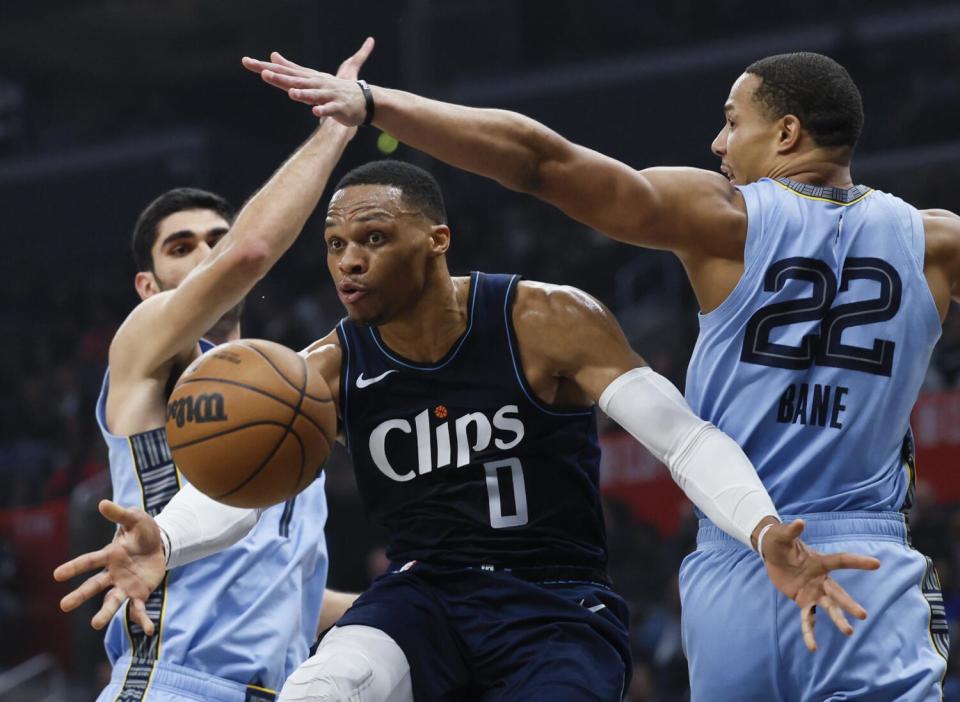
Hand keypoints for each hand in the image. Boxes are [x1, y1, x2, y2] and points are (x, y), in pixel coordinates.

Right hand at [53, 500, 166, 634]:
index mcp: (110, 554)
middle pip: (94, 585)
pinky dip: (142, 620)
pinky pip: (139, 609)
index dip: (74, 567)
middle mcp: (113, 573)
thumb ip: (120, 514)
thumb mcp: (136, 518)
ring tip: (95, 625)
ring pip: (112, 601)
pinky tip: (148, 630)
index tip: (57, 575)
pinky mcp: (140, 593)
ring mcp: (125, 585)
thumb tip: (102, 503)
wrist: (161, 543)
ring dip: (105, 613)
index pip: (90, 561)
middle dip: (80, 595)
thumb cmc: (143, 530)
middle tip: (63, 606)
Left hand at [242, 37, 374, 125]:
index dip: (266, 67)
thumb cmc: (333, 89)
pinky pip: (329, 110)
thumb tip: (272, 55)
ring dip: (303, 94)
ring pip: (313, 95)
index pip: (283, 71)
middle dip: (280, 78)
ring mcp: (327, 95)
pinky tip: (315, 113)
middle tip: (263, 73)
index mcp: (307, 78)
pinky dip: (323, 111)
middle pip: (295, 81)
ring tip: (292, 93)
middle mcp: (316, 84)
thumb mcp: (310, 76)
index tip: (247, 62)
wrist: (362, 100)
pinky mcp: (338, 108)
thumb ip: (291, 67)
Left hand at [759, 519, 879, 651]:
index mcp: (820, 561)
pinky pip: (807, 619)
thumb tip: (800, 522)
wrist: (772, 555)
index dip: (857, 561)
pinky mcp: (802, 600)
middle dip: (849, 604)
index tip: (877, 563)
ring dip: (837, 619)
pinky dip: (810, 632)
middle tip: (863, 616)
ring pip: (828, 607)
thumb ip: (791, 530)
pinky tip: (813, 647)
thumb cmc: (780, 543)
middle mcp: (821, 579)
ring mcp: (813, 591)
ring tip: (848, 632)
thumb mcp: (782, 536)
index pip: (841, 561)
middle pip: (837, 593)